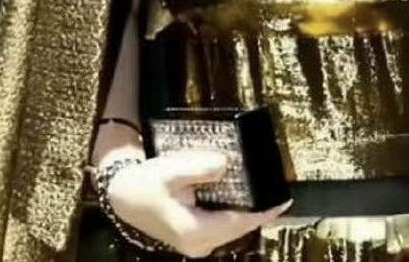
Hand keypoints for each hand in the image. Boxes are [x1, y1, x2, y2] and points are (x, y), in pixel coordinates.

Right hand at [106, 149, 292, 256]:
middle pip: (239, 226)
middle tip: (277, 185)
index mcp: (195, 231)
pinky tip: (243, 193)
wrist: (124, 196)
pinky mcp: (195, 236)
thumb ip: (199, 167)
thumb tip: (225, 164)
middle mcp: (199, 243)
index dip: (265, 211)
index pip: (240, 223)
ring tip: (265, 187)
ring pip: (232, 226)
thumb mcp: (171, 169)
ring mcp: (197, 243)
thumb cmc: (146, 182)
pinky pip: (223, 224)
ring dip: (247, 208)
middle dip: (258, 207)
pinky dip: (234, 210)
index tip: (285, 200)